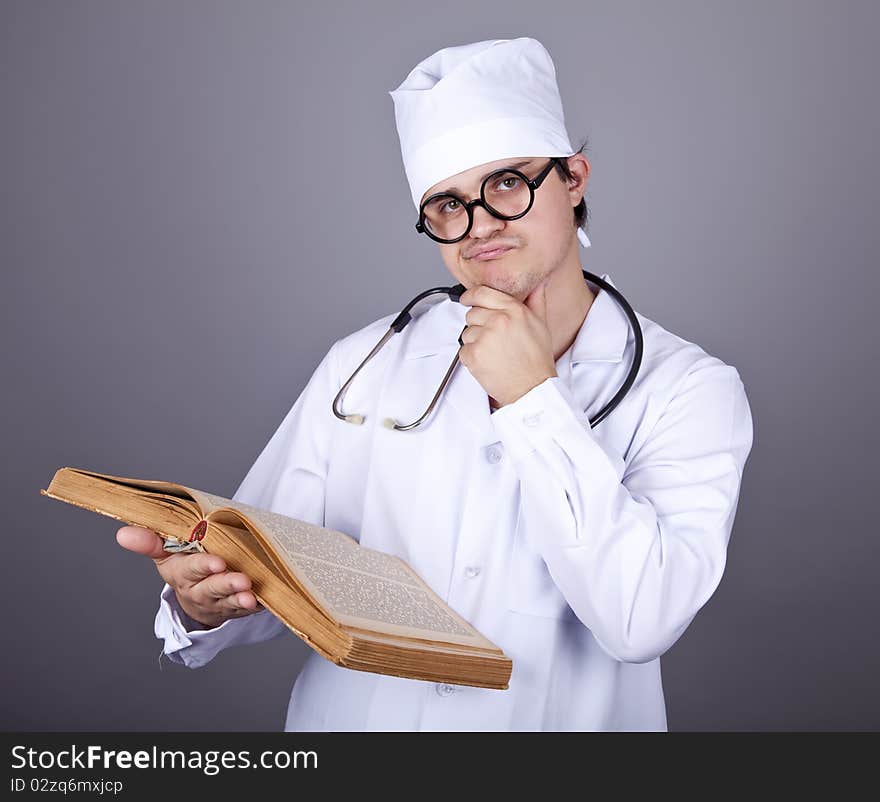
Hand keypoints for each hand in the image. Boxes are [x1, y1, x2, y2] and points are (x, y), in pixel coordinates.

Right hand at [116, 526, 262, 628]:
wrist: (197, 599)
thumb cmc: (184, 565)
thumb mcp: (164, 553)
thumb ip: (149, 542)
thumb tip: (122, 534)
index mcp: (182, 574)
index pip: (191, 569)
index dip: (204, 566)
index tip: (217, 562)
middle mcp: (200, 591)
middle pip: (212, 588)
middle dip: (225, 584)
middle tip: (241, 580)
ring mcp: (220, 602)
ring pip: (230, 601)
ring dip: (241, 598)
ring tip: (251, 595)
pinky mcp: (237, 608)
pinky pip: (247, 609)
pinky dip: (256, 605)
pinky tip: (264, 601)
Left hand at [457, 281, 557, 407]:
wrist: (532, 389)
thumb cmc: (537, 361)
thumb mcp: (541, 325)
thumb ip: (536, 301)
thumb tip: (536, 285)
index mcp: (514, 310)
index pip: (482, 293)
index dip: (471, 296)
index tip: (466, 298)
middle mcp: (499, 321)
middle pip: (472, 314)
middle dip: (479, 325)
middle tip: (494, 341)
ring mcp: (485, 337)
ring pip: (466, 333)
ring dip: (476, 343)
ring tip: (494, 354)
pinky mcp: (474, 354)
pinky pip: (463, 350)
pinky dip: (472, 358)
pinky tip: (488, 363)